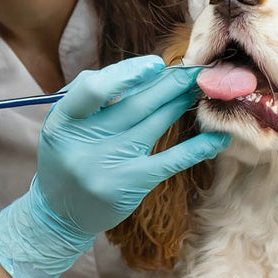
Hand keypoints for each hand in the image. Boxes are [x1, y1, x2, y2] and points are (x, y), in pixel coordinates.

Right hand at [0, 56, 230, 277]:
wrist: (60, 212)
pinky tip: (217, 138)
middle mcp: (85, 142)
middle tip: (195, 70)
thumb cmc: (66, 156)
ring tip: (200, 89)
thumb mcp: (64, 122)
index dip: (127, 74)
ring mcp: (109, 165)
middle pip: (134, 104)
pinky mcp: (132, 184)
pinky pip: (170, 161)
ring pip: (155, 124)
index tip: (155, 64)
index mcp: (64, 120)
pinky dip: (196, 148)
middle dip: (168, 83)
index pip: (93, 89)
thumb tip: (141, 71)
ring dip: (181, 103)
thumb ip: (92, 95)